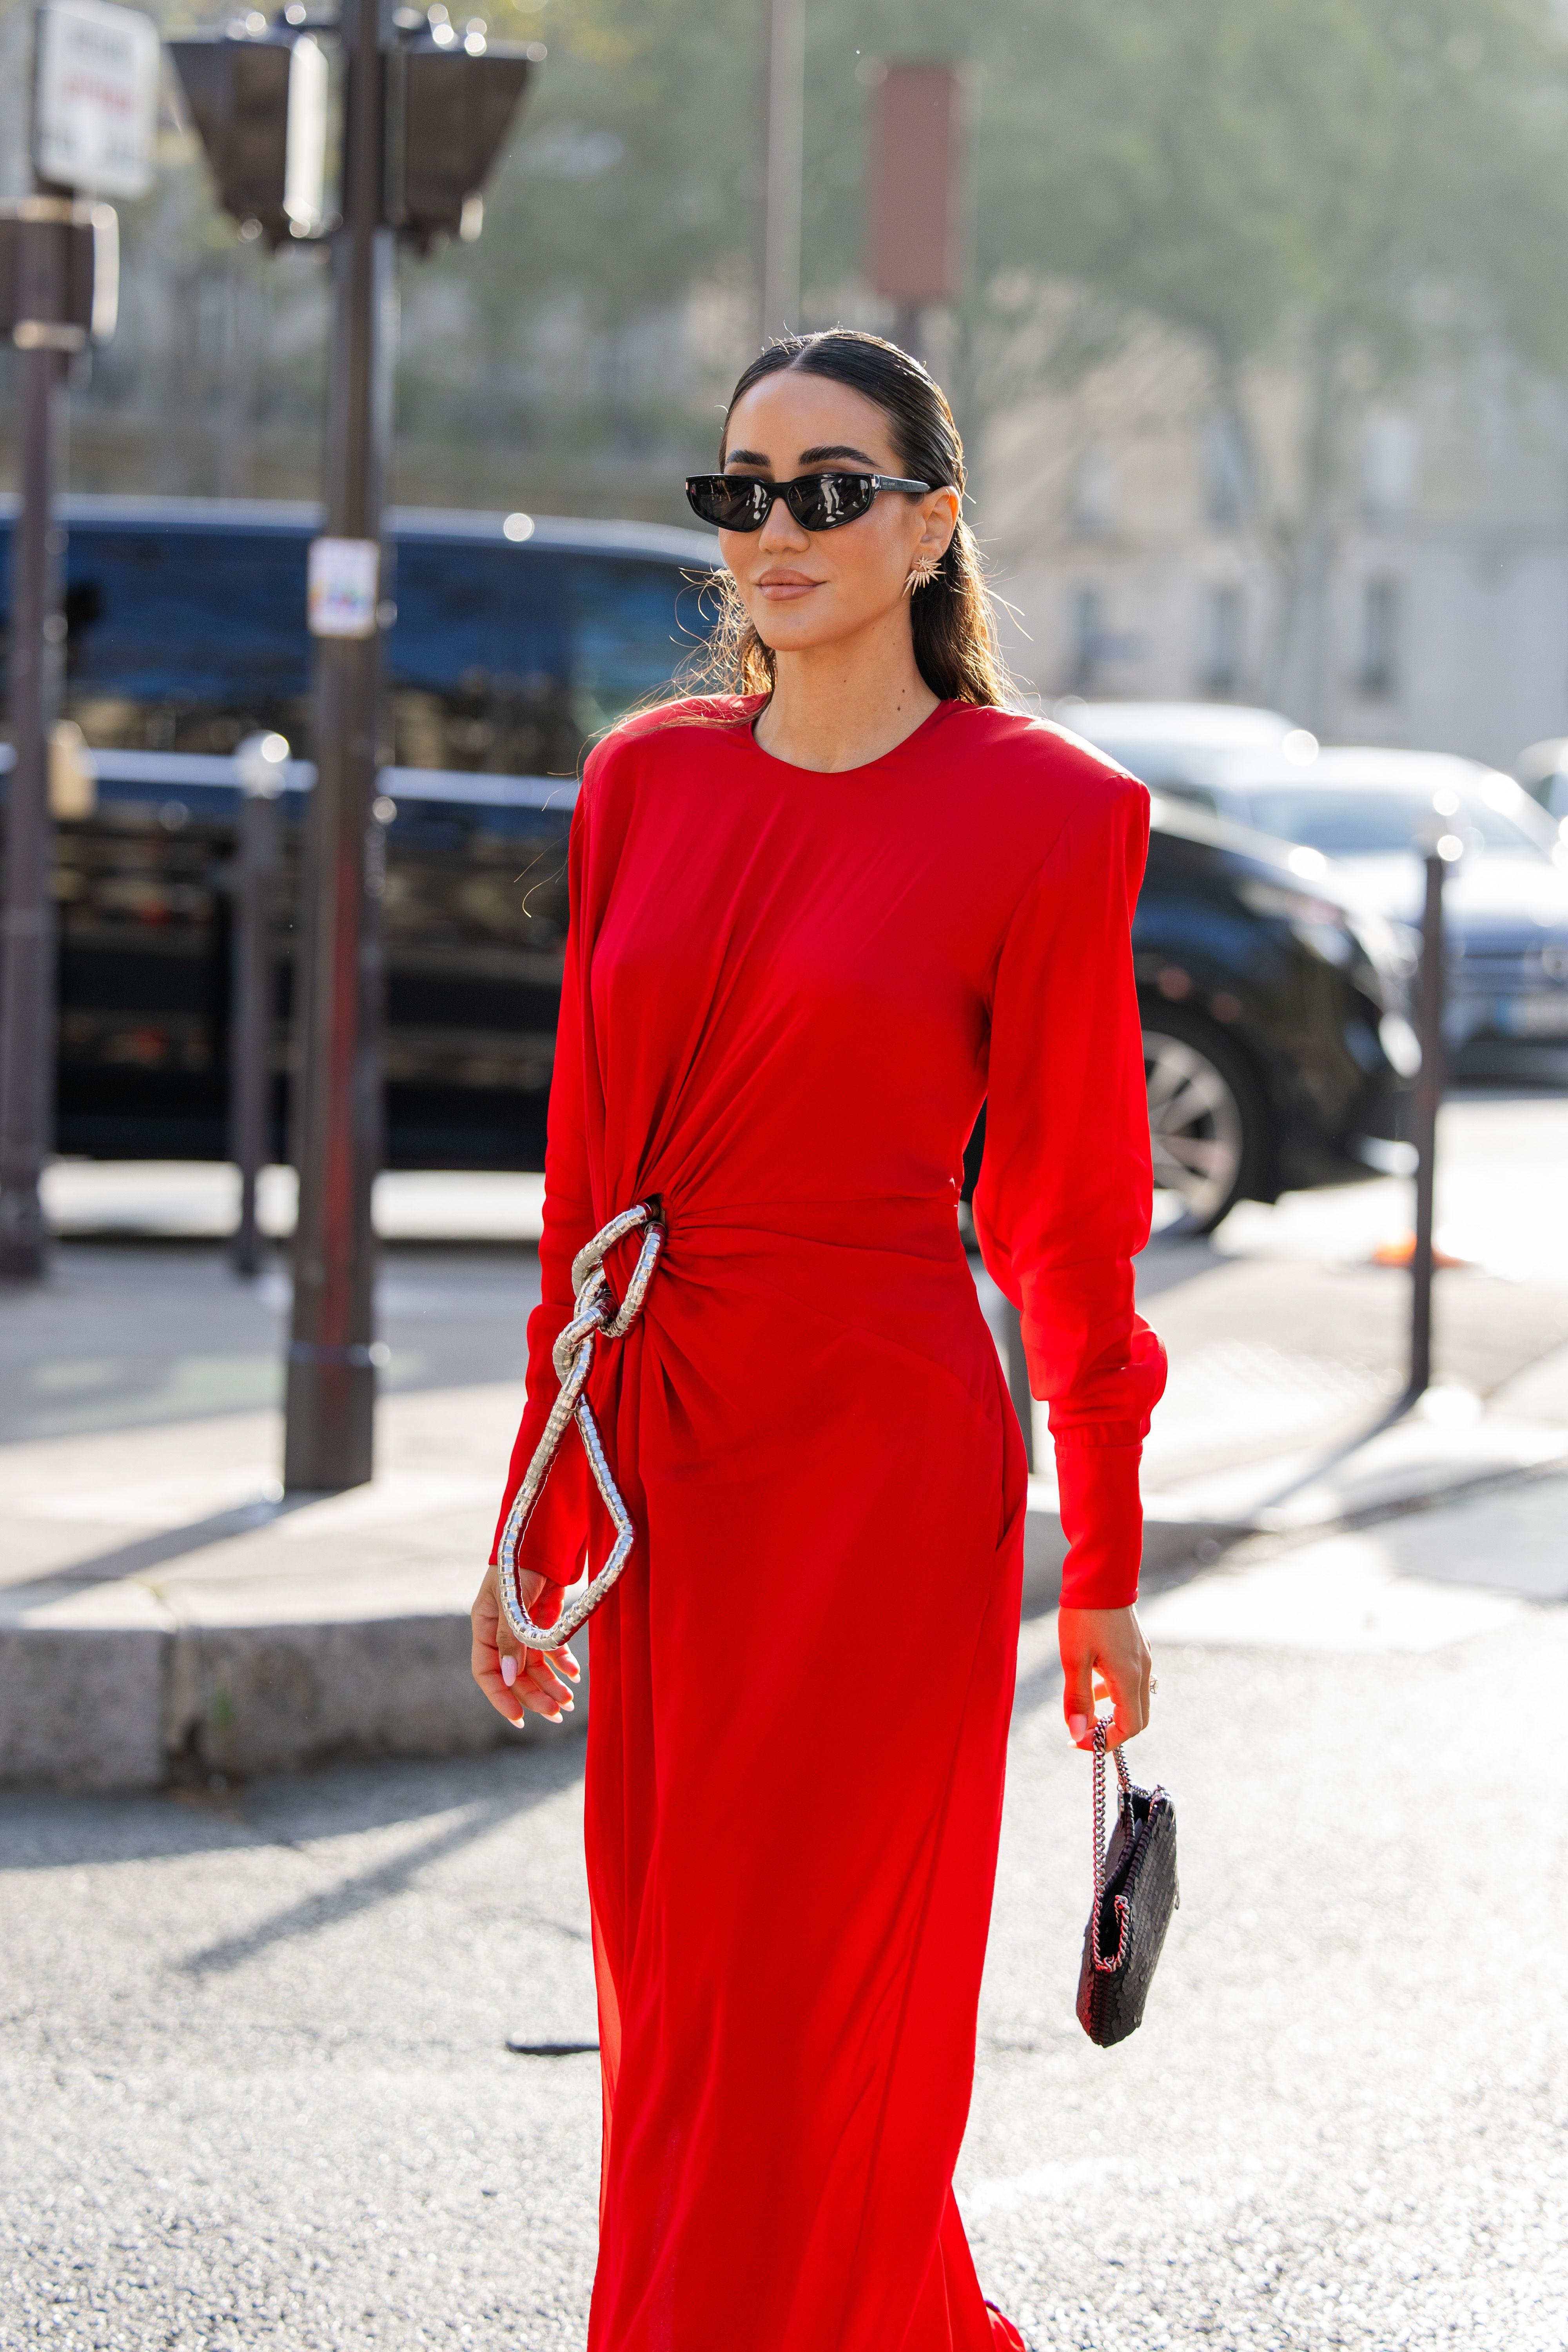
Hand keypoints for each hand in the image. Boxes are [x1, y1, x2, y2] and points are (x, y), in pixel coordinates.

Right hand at [471, 1558, 579, 1725]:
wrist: (545, 1534)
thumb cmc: (520, 1562)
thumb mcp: (511, 1599)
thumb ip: (509, 1637)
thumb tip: (507, 1677)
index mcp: (485, 1626)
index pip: (486, 1671)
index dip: (500, 1697)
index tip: (519, 1718)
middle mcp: (502, 1631)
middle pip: (514, 1673)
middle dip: (534, 1695)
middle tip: (556, 1713)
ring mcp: (522, 1626)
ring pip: (534, 1665)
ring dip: (550, 1684)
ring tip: (568, 1703)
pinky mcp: (542, 1619)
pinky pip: (550, 1649)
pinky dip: (562, 1663)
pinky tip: (574, 1675)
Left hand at [1058, 1604, 1151, 1749]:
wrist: (1101, 1574)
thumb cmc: (1085, 1615)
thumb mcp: (1074, 1659)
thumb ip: (1078, 1698)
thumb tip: (1078, 1734)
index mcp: (1129, 1677)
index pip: (1129, 1728)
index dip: (1104, 1742)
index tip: (1078, 1741)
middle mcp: (1142, 1670)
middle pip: (1136, 1718)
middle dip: (1110, 1731)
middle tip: (1082, 1729)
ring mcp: (1142, 1657)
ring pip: (1134, 1699)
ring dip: (1111, 1711)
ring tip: (1083, 1706)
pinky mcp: (1137, 1647)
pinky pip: (1131, 1681)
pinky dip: (1113, 1691)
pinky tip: (1093, 1679)